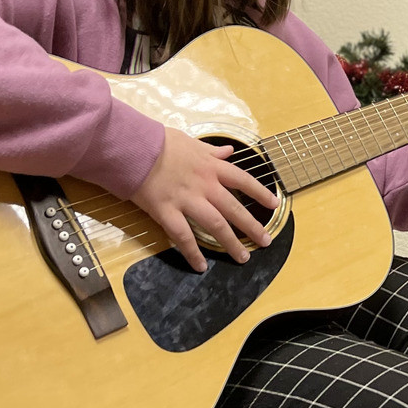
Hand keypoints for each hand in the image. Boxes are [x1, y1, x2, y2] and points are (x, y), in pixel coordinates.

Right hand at [131, 126, 277, 271]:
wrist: (132, 146)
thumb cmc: (159, 142)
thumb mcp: (190, 141)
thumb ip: (211, 150)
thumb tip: (228, 151)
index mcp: (211, 167)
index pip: (244, 180)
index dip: (261, 193)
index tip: (274, 204)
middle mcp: (204, 185)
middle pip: (234, 209)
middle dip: (252, 227)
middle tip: (265, 241)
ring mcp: (186, 200)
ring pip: (216, 225)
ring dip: (231, 243)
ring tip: (242, 258)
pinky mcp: (166, 212)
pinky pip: (183, 236)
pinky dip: (193, 253)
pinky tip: (201, 266)